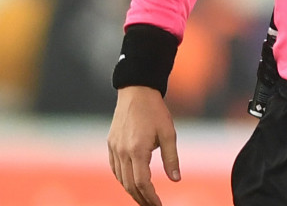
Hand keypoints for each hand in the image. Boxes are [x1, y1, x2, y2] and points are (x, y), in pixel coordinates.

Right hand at [107, 86, 179, 205]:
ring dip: (132, 191)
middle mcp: (122, 151)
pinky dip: (123, 179)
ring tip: (144, 198)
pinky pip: (115, 168)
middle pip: (129, 185)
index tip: (158, 205)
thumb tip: (176, 180)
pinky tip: (132, 183)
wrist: (136, 92)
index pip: (142, 183)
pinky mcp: (111, 144)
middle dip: (141, 199)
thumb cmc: (155, 111)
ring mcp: (114, 148)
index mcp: (137, 150)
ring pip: (121, 178)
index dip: (150, 197)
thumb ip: (171, 158)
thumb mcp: (169, 133)